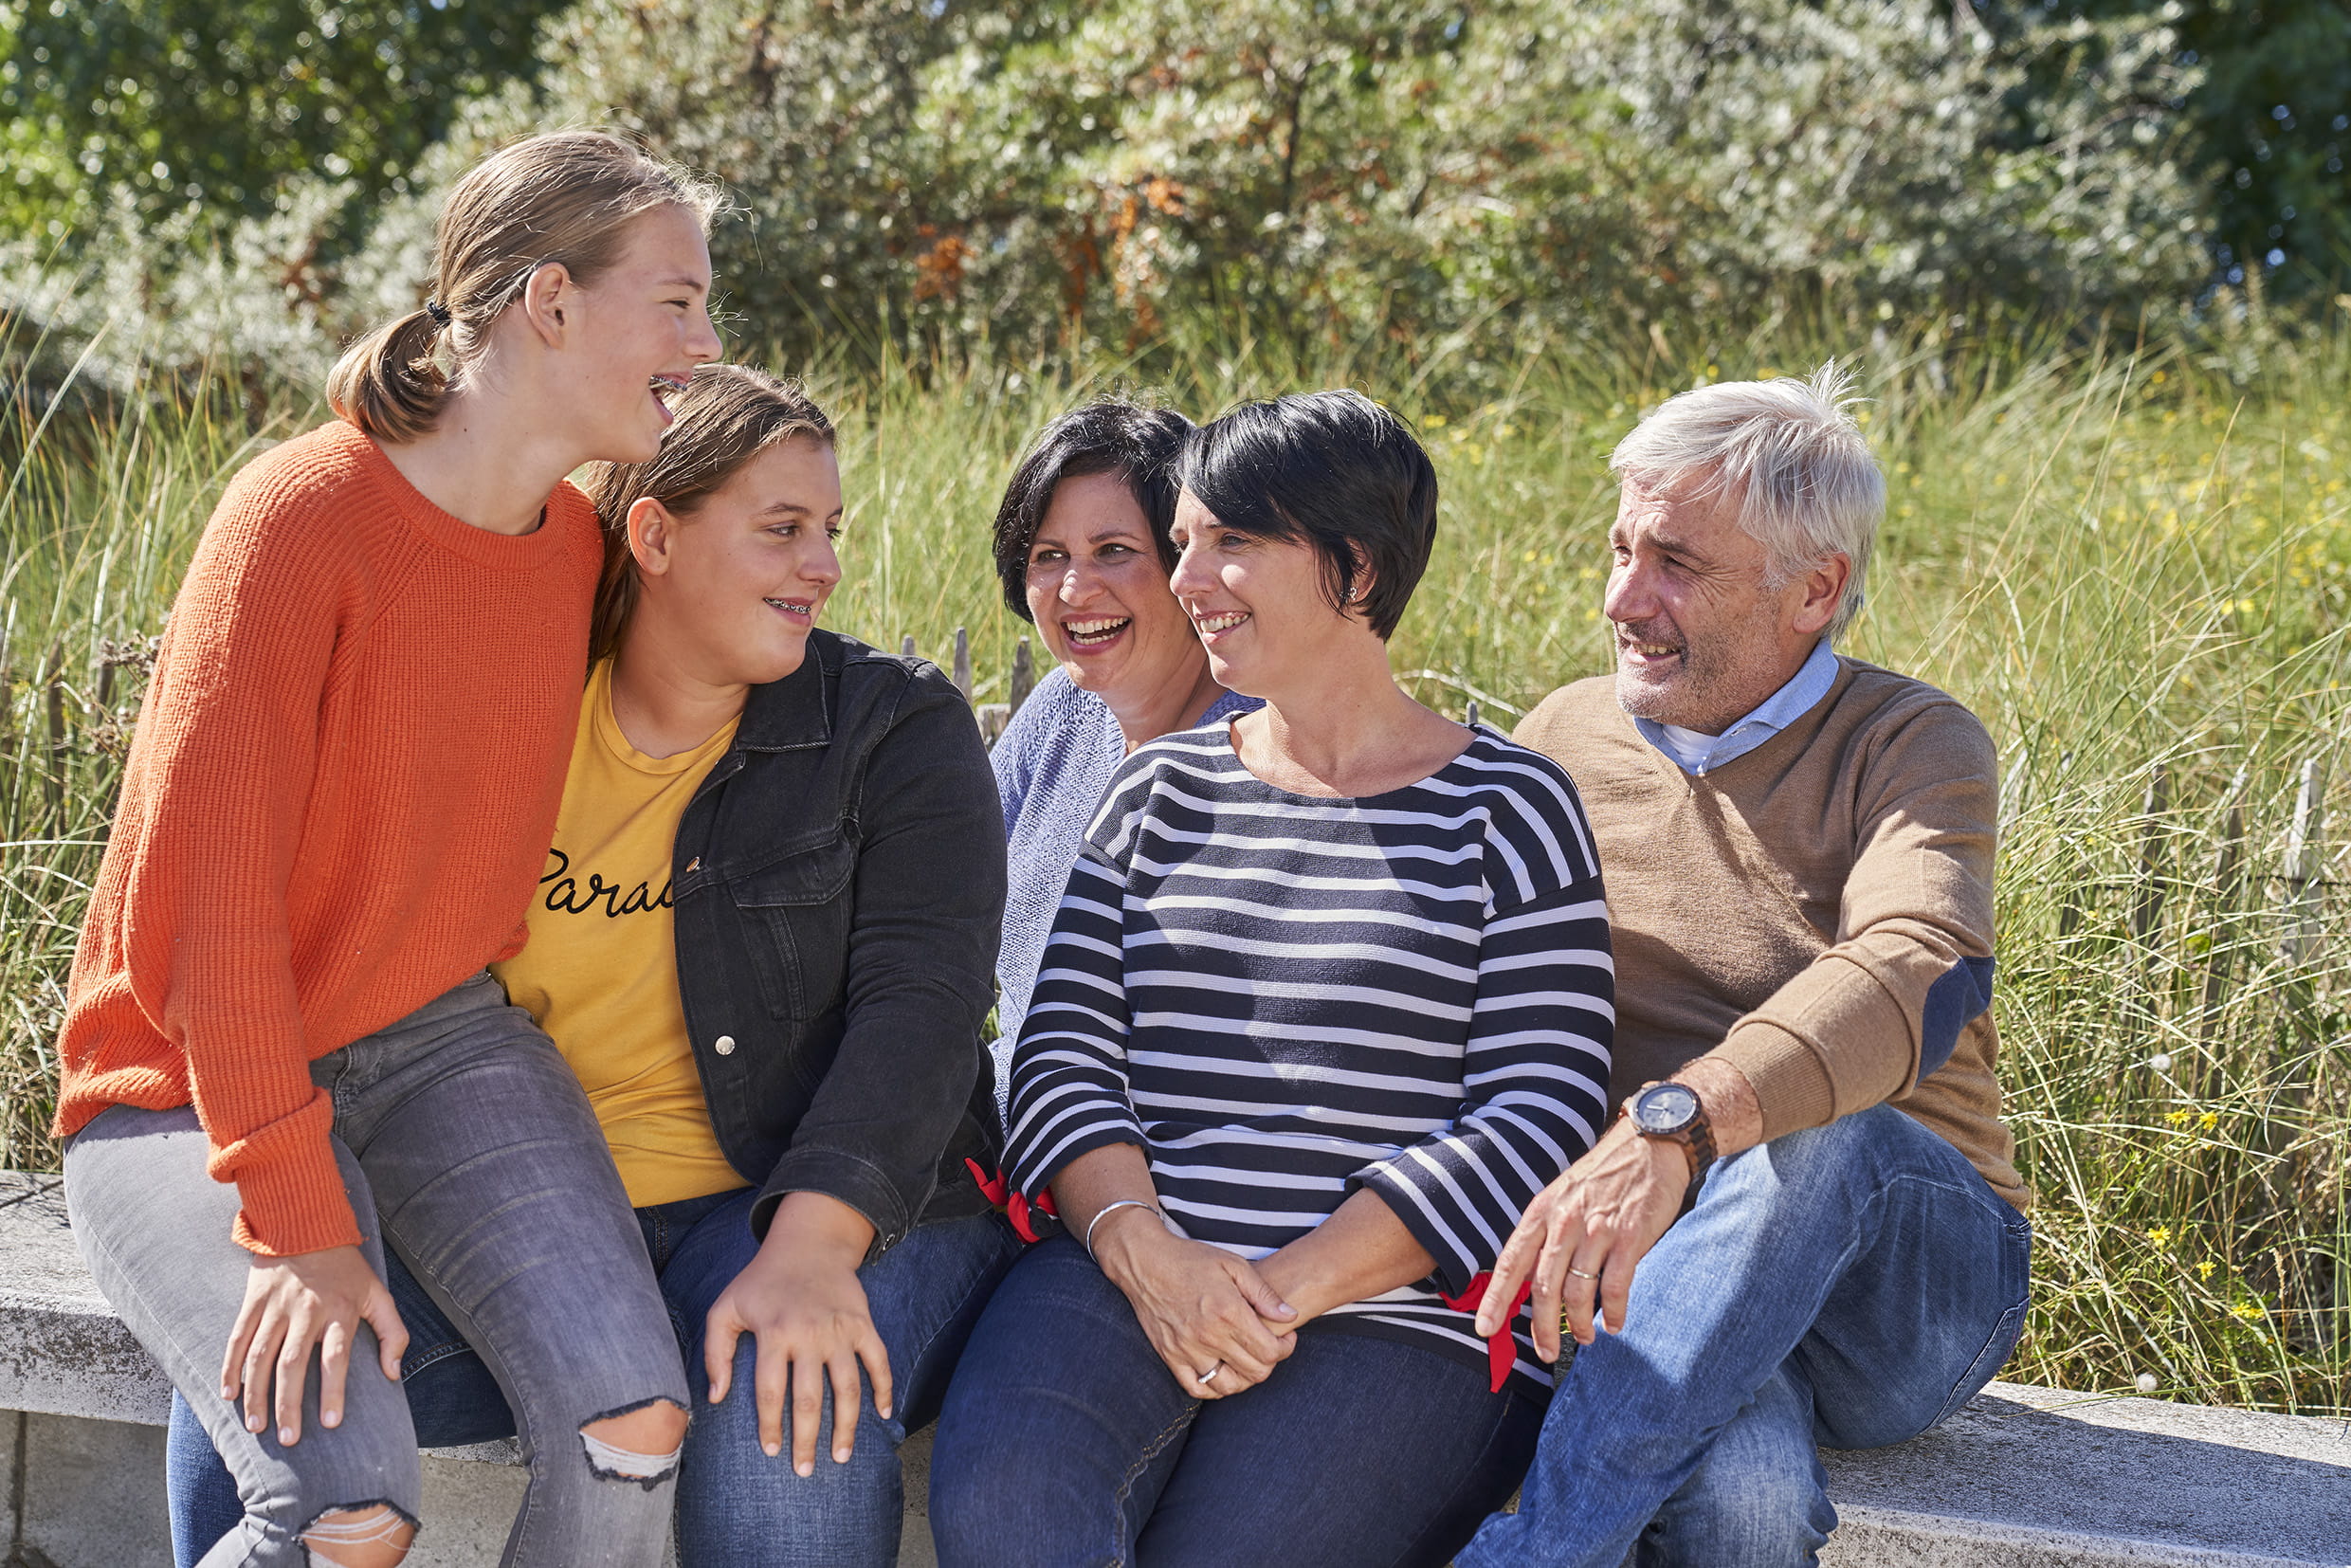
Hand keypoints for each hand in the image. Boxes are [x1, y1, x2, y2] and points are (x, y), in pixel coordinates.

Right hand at [222, 1244, 406, 1446]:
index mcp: (339, 1310)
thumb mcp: (378, 1293)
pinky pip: (238, 1339)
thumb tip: (393, 1374)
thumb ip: (392, 1333)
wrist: (305, 1225)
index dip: (333, 1391)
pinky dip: (231, 1367)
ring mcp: (276, 1306)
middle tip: (288, 1439)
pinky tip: (229, 1394)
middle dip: (289, 1405)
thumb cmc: (346, 1269)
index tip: (331, 1424)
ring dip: (256, 1394)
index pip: (336, 1357)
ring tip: (256, 1427)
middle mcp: (305, 1310)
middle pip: (293, 1364)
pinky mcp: (253, 1302)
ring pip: (261, 1356)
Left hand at [705, 1193, 886, 1476]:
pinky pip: (879, 1360)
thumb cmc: (760, 1282)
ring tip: (842, 1455)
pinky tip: (885, 1414)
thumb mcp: (725, 1308)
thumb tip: (717, 1398)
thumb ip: (714, 1352)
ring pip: (848, 1388)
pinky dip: (885, 1388)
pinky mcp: (863, 1324)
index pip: (771, 1391)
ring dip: (847, 1425)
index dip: (771, 1426)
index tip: (771, 1452)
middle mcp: (809, 1334)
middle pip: (810, 1398)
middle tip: (805, 1471)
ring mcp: (840, 1330)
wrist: (807, 1244)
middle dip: (808, 1440)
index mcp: (774, 1333)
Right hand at [1092, 1208, 1297, 1397]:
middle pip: (1254, 1372)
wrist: (1146, 1262)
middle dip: (1270, 1363)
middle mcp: (1208, 1336)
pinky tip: (1221, 1371)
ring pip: (1228, 1386)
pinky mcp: (1170, 1356)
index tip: (1285, 1337)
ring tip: (1246, 1360)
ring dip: (1244, 1378)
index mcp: (1228, 1312)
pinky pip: (1196, 1388)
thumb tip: (1290, 1316)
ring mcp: (1187, 1350)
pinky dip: (1213, 1387)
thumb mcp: (1233, 1265)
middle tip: (1268, 1347)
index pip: (1270, 1351)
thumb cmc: (1191, 1259)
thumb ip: (1264, 1293)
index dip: (1286, 1349)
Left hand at [1473, 1119, 1687, 1359]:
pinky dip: (1614, 1313)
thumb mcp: (1562, 1195)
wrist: (1649, 1144)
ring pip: (1578, 1293)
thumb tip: (1530, 1277)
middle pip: (1543, 1287)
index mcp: (1541, 1211)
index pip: (1510, 1263)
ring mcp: (1597, 1230)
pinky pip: (1615, 1287)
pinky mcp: (1630, 1237)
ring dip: (1579, 1325)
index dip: (1496, 1300)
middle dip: (1541, 1327)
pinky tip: (1615, 1324)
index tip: (1485, 1329)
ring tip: (1584, 1337)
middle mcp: (1564, 1222)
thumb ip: (1547, 1233)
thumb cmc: (1604, 1175)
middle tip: (1546, 1352)